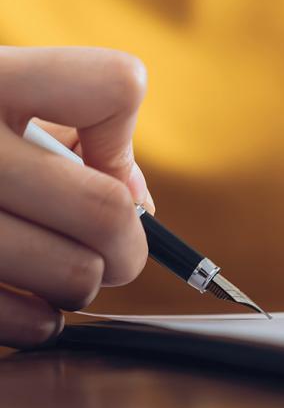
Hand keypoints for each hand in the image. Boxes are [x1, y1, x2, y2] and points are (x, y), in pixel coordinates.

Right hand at [0, 46, 152, 347]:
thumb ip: (73, 131)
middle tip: (116, 248)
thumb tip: (138, 200)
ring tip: (60, 270)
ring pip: (74, 274)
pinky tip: (27, 305)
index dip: (121, 130)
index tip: (99, 157)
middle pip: (106, 207)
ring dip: (83, 280)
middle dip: (128, 240)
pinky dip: (39, 321)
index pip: (114, 84)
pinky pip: (22, 322)